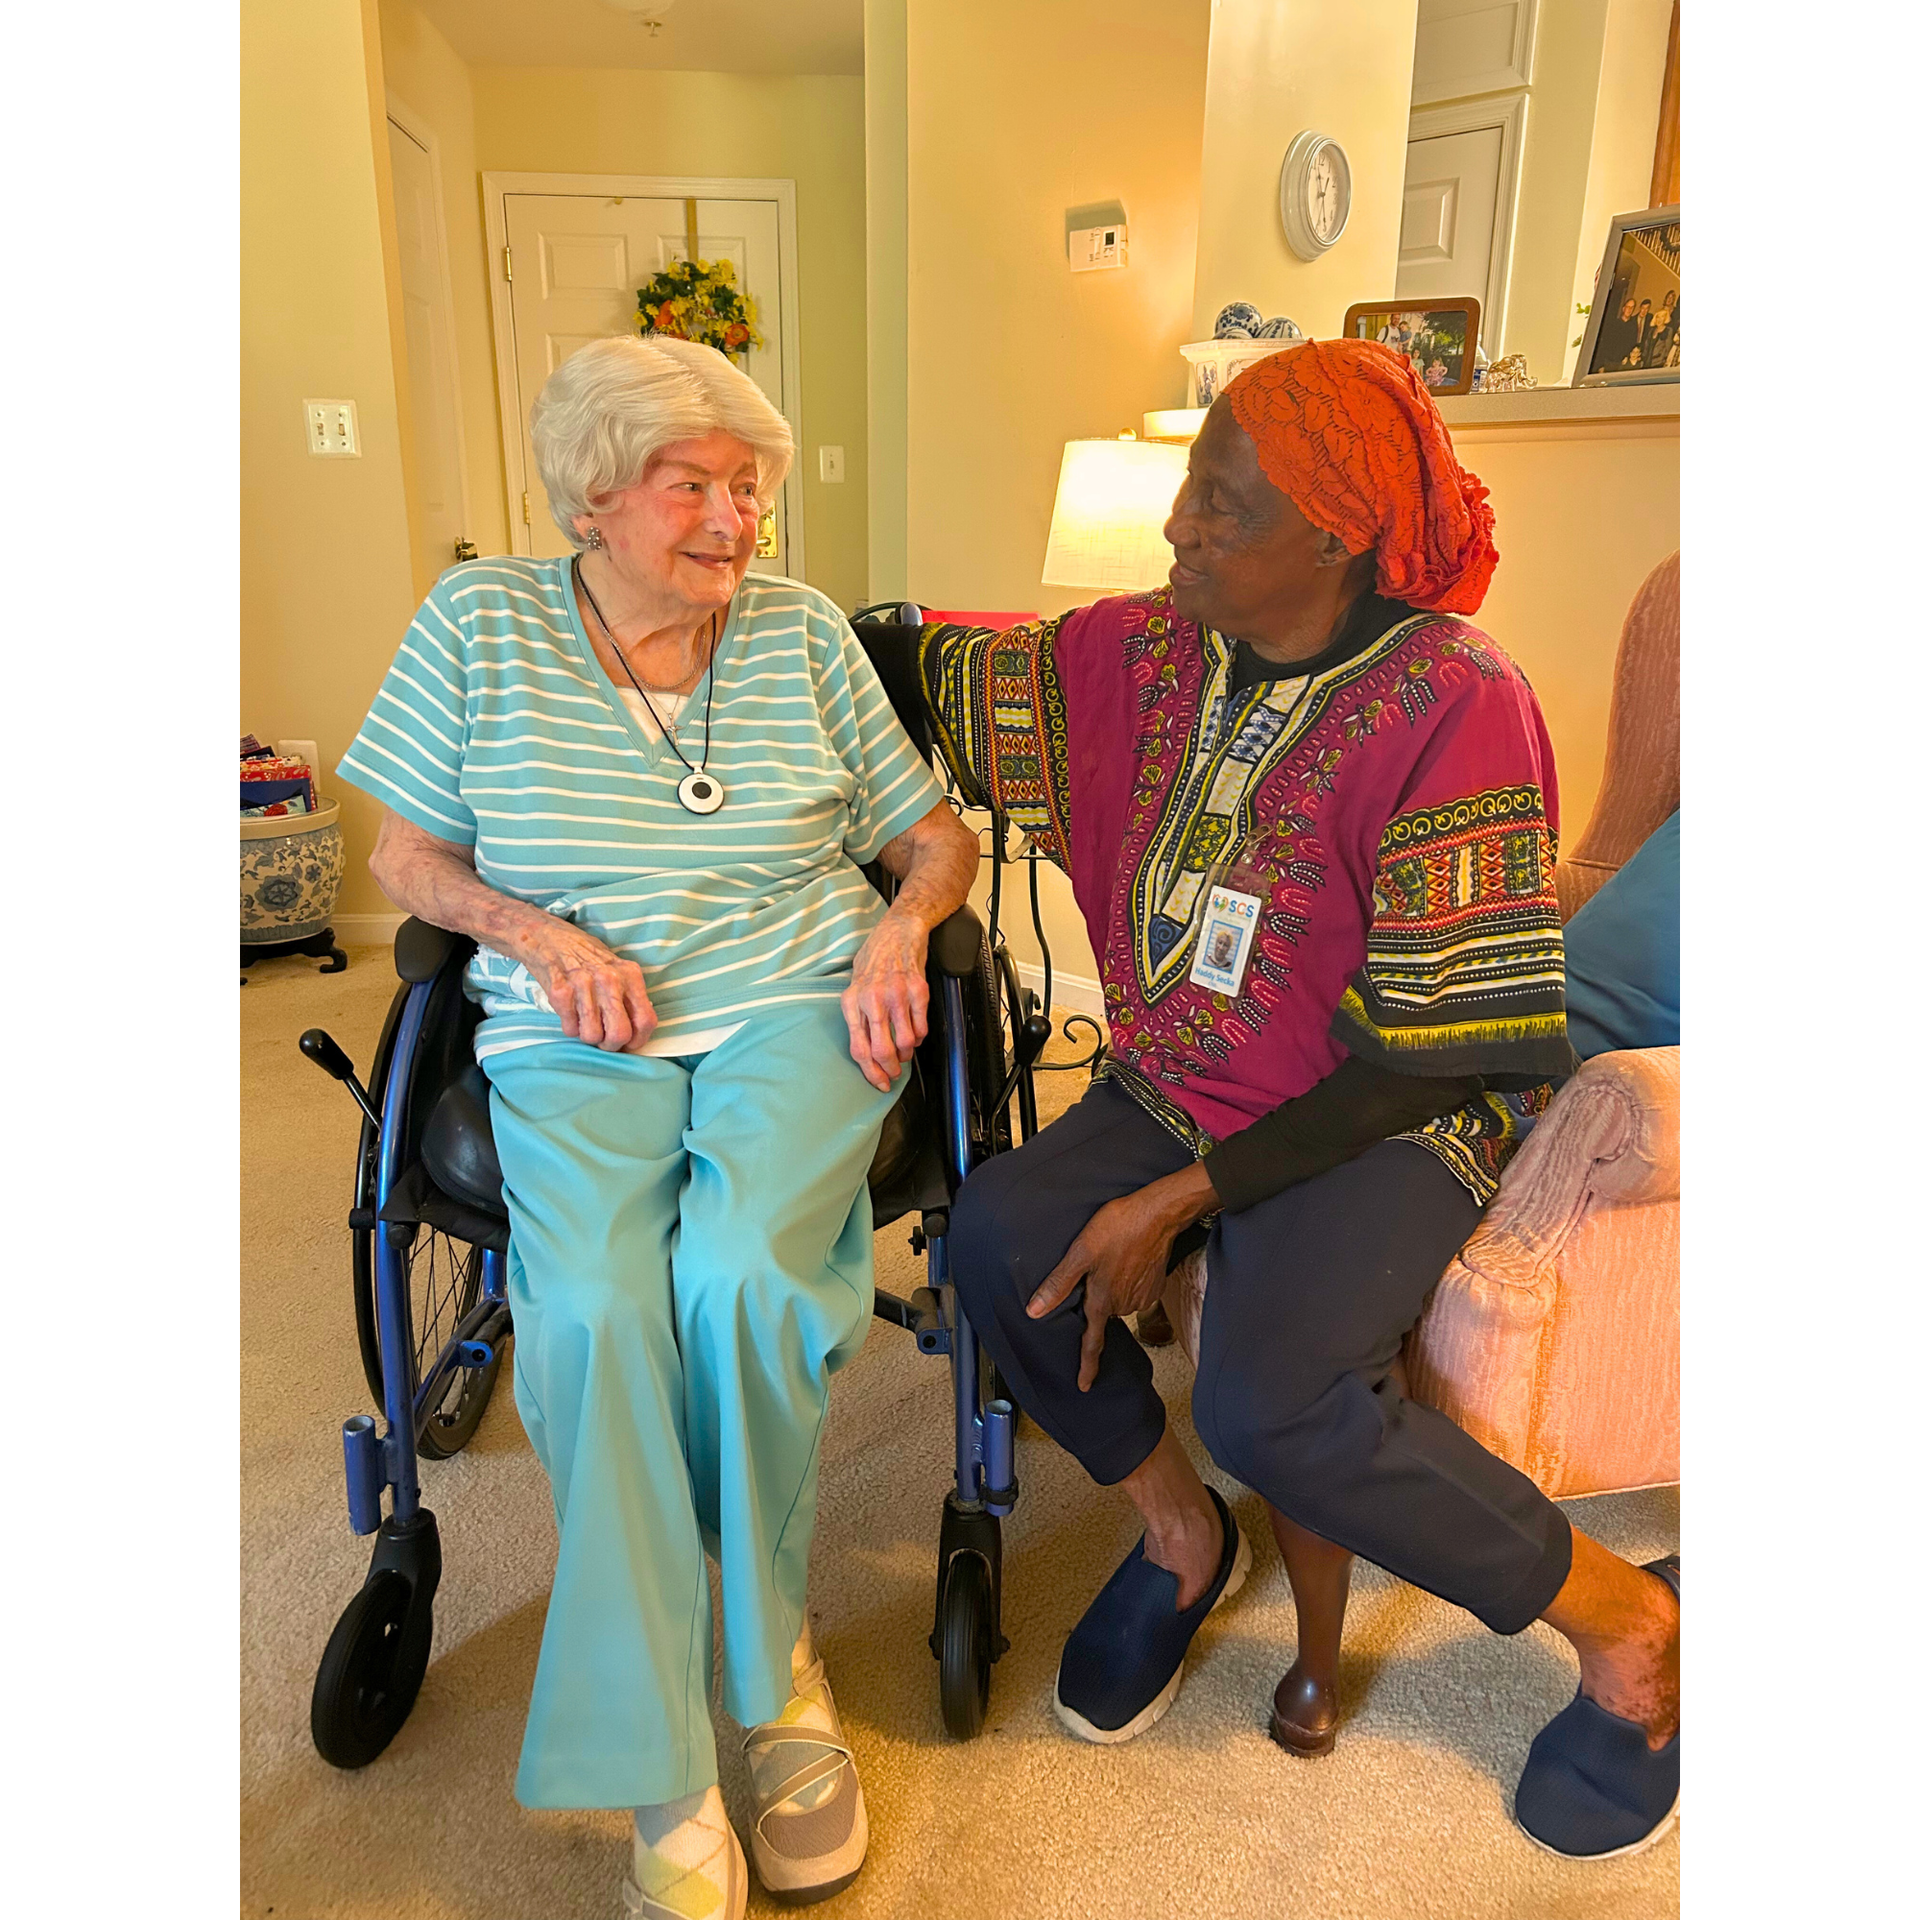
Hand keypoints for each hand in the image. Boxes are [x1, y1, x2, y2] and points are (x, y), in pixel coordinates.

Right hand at [523, 919, 657, 1052]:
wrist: (548, 938)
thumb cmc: (585, 956)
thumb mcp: (617, 968)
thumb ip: (630, 995)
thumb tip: (639, 1030)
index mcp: (630, 975)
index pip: (646, 1021)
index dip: (638, 1040)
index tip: (629, 1043)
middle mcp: (610, 980)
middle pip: (619, 1034)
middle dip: (611, 1045)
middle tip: (604, 1039)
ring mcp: (584, 986)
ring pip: (592, 1036)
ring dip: (588, 1035)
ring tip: (584, 1020)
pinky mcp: (560, 992)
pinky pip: (570, 1029)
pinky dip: (570, 1027)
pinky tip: (570, 1012)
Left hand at [841, 908, 930, 1090]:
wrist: (898, 932)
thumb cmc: (875, 960)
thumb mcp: (855, 987)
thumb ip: (858, 1018)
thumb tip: (867, 1053)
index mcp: (851, 1002)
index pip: (859, 1049)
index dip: (871, 1073)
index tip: (879, 1083)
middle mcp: (871, 1000)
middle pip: (881, 1050)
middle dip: (890, 1069)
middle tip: (895, 1073)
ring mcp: (895, 995)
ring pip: (905, 1042)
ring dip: (907, 1053)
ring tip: (906, 1050)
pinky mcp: (917, 990)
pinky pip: (921, 1027)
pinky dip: (920, 1036)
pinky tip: (916, 1032)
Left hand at [1025, 1163, 1219, 1390]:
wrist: (1158, 1215)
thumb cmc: (1116, 1228)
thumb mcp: (1079, 1252)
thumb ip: (1058, 1284)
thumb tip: (1035, 1311)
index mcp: (1102, 1301)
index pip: (1093, 1343)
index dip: (1087, 1367)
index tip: (1085, 1387)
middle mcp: (1123, 1305)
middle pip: (1103, 1313)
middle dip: (1097, 1297)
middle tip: (1096, 1267)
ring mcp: (1142, 1298)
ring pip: (1119, 1300)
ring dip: (1112, 1285)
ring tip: (1112, 1258)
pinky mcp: (1155, 1287)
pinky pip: (1135, 1290)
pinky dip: (1128, 1279)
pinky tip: (1126, 1259)